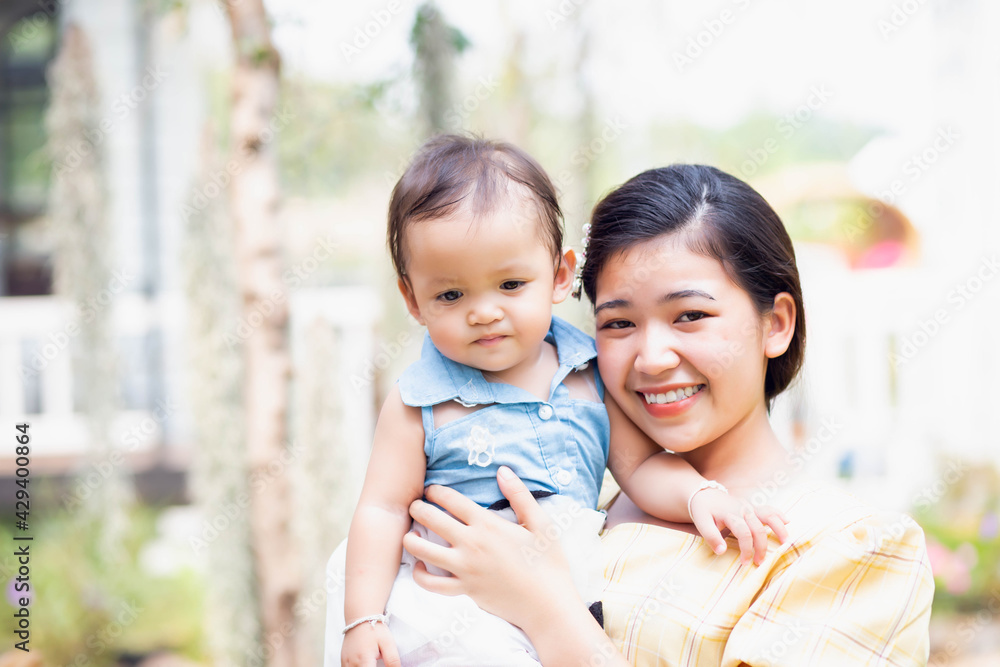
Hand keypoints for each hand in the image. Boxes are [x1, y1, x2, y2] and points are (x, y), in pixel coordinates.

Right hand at [341, 620, 398, 666]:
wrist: (361, 617)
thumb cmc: (375, 629)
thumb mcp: (388, 643)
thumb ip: (392, 661)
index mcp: (364, 661)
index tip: (380, 665)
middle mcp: (352, 663)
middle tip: (376, 661)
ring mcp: (346, 662)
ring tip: (370, 661)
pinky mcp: (343, 660)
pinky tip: (364, 663)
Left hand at [402, 466, 580, 631]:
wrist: (548, 604)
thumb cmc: (547, 562)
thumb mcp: (541, 523)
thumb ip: (520, 495)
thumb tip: (503, 470)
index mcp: (487, 524)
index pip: (450, 500)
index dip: (436, 491)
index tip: (431, 489)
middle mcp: (471, 544)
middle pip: (430, 519)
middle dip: (417, 508)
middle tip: (415, 505)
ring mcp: (464, 569)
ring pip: (423, 551)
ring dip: (411, 539)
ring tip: (412, 532)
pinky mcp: (464, 591)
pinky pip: (432, 584)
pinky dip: (420, 575)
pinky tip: (420, 566)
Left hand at [689, 489, 788, 564]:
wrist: (703, 494)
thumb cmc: (703, 511)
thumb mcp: (701, 522)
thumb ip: (711, 537)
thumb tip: (722, 552)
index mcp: (730, 514)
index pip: (744, 533)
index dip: (747, 549)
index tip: (745, 563)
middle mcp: (742, 510)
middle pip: (758, 528)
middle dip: (761, 547)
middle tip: (760, 563)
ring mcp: (749, 507)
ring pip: (768, 515)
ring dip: (778, 528)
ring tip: (786, 542)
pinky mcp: (752, 507)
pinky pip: (768, 509)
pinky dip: (778, 514)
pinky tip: (787, 521)